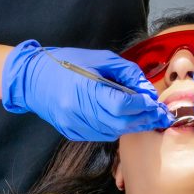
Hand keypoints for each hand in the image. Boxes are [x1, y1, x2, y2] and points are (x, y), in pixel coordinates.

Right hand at [2, 40, 172, 139]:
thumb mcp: (101, 59)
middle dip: (143, 119)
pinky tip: (125, 120)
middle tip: (159, 115)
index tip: (155, 102)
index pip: (122, 105)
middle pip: (120, 122)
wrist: (33, 78)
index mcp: (86, 89)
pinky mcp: (72, 132)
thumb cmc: (68, 62)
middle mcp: (79, 111)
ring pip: (113, 132)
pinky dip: (116, 128)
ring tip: (147, 118)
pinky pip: (101, 134)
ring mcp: (74, 125)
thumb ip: (127, 73)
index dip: (142, 105)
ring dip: (132, 126)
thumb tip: (147, 91)